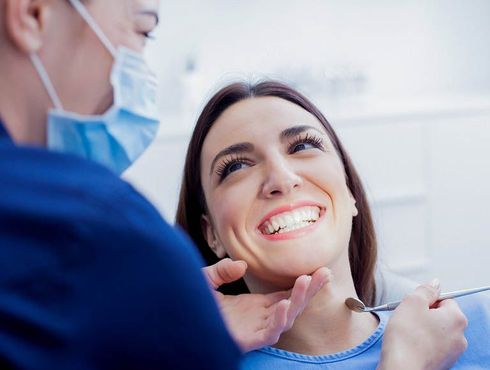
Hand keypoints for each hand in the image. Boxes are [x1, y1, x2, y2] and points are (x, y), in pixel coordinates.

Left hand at [202, 258, 330, 352]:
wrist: (178, 321)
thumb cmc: (192, 306)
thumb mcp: (207, 280)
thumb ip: (222, 270)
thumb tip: (241, 265)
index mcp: (255, 306)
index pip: (286, 294)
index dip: (303, 284)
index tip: (320, 271)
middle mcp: (259, 318)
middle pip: (293, 304)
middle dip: (310, 290)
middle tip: (325, 273)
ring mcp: (254, 329)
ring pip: (285, 318)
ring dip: (298, 301)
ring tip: (306, 281)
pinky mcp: (247, 340)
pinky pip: (269, 334)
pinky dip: (278, 321)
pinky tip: (283, 305)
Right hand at [378, 280, 467, 369]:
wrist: (401, 369)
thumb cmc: (406, 338)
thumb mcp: (412, 302)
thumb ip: (425, 290)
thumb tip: (434, 284)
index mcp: (457, 318)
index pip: (444, 299)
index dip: (425, 300)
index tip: (413, 306)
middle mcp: (460, 336)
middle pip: (441, 315)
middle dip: (424, 315)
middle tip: (408, 318)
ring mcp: (452, 352)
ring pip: (435, 331)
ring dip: (421, 329)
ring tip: (407, 333)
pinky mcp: (442, 363)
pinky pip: (432, 346)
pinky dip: (421, 343)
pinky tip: (409, 345)